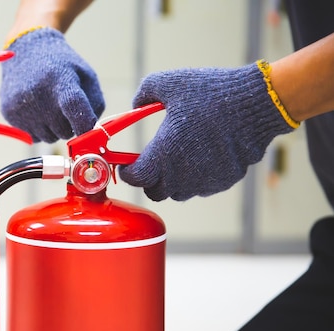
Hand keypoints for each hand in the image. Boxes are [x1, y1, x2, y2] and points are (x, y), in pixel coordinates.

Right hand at [0, 27, 104, 142]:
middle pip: (64, 131)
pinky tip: (36, 109)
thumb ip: (95, 105)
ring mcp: (21, 105)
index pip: (74, 108)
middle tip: (65, 108)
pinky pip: (33, 137)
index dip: (84, 125)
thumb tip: (92, 133)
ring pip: (49, 138)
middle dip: (69, 125)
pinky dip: (38, 128)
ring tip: (49, 105)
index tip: (88, 130)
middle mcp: (39, 94)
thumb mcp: (86, 76)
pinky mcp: (9, 113)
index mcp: (61, 80)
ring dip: (53, 128)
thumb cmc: (63, 66)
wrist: (27, 50)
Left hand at [118, 61, 296, 200]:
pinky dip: (198, 177)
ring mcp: (203, 181)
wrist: (256, 103)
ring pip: (178, 192)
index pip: (134, 178)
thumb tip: (136, 104)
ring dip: (174, 180)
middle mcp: (180, 175)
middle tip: (153, 162)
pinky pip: (202, 187)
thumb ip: (144, 93)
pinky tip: (203, 155)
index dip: (127, 172)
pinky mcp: (223, 182)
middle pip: (154, 192)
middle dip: (149, 180)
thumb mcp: (169, 83)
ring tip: (180, 156)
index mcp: (162, 154)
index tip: (127, 165)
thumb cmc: (211, 94)